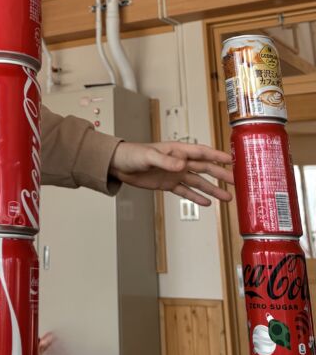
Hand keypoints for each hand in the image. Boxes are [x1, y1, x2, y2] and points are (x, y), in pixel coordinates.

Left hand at [109, 140, 232, 205]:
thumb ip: (165, 161)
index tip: (231, 160)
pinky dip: (196, 197)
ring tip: (227, 198)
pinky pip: (186, 191)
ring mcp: (175, 173)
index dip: (216, 155)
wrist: (119, 166)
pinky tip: (207, 203)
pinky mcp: (168, 184)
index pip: (201, 152)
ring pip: (198, 182)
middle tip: (235, 181)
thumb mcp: (148, 157)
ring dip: (212, 189)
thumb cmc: (132, 155)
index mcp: (176, 150)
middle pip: (204, 168)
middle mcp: (179, 162)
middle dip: (220, 174)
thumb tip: (182, 165)